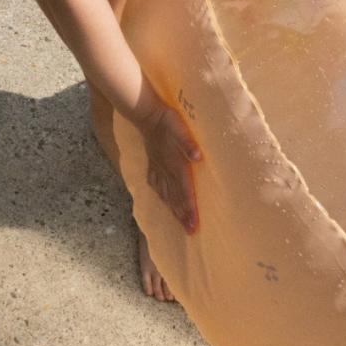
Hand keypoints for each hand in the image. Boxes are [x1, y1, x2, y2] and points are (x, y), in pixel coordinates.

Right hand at [137, 102, 201, 233]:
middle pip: (176, 197)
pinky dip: (161, 194)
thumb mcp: (181, 128)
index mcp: (175, 164)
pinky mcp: (153, 163)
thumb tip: (199, 157)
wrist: (147, 114)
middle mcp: (166, 170)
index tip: (194, 224)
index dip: (189, 208)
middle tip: (190, 231)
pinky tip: (163, 200)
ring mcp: (158, 168)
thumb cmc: (167, 120)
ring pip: (166, 193)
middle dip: (183, 215)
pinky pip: (156, 184)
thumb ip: (189, 144)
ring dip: (174, 208)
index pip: (184, 190)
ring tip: (180, 222)